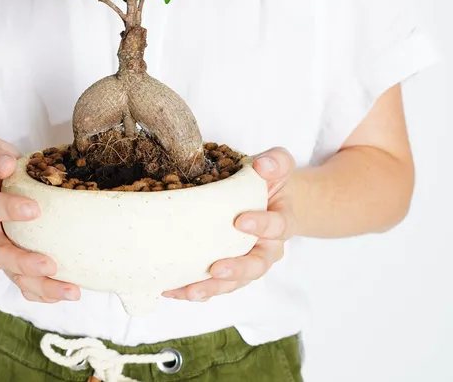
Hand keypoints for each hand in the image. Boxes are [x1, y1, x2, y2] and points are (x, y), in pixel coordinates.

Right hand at [0, 136, 80, 302]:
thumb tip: (7, 164)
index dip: (9, 210)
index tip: (35, 209)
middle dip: (23, 261)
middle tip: (50, 264)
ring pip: (14, 276)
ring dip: (41, 285)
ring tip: (71, 290)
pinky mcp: (13, 264)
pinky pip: (24, 285)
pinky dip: (43, 294)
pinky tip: (66, 294)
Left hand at [162, 147, 296, 300]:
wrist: (271, 200)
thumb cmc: (270, 182)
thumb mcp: (277, 165)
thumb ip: (276, 162)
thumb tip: (263, 164)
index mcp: (281, 222)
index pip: (277, 226)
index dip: (261, 225)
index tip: (240, 221)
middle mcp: (267, 248)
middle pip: (257, 266)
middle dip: (236, 270)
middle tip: (217, 269)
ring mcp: (247, 263)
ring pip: (233, 282)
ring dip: (211, 288)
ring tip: (189, 290)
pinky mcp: (228, 270)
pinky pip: (214, 284)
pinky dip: (193, 289)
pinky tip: (171, 289)